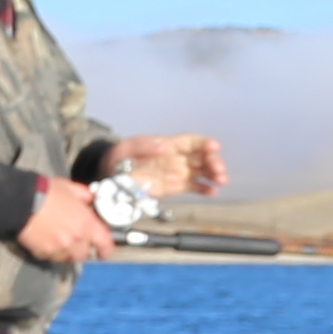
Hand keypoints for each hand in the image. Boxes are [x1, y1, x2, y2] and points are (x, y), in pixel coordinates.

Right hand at [11, 184, 117, 266]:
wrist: (22, 201)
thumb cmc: (47, 192)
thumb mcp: (71, 188)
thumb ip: (85, 196)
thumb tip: (90, 199)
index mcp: (86, 223)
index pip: (104, 243)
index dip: (106, 250)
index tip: (104, 253)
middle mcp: (76, 239)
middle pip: (82, 255)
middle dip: (79, 250)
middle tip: (73, 243)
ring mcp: (59, 248)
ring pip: (66, 258)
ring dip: (63, 252)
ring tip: (56, 242)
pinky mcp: (43, 252)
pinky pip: (49, 257)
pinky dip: (48, 252)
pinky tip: (43, 241)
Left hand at [110, 133, 226, 199]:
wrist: (111, 173)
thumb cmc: (122, 155)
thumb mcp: (130, 147)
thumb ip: (146, 146)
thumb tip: (163, 147)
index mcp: (170, 145)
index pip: (193, 142)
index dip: (205, 143)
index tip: (214, 147)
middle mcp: (178, 158)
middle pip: (203, 157)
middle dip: (214, 161)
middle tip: (219, 170)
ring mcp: (178, 172)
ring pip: (202, 172)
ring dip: (214, 175)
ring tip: (221, 181)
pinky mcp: (175, 187)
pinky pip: (193, 187)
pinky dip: (204, 189)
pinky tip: (212, 192)